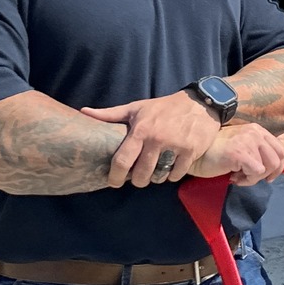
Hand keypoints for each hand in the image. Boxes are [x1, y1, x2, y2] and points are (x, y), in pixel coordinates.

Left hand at [84, 90, 223, 187]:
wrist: (201, 102)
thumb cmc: (164, 107)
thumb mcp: (137, 108)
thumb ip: (110, 114)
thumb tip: (83, 112)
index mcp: (141, 130)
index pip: (122, 161)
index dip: (114, 176)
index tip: (113, 182)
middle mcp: (157, 139)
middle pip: (141, 174)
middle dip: (137, 180)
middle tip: (138, 178)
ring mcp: (176, 146)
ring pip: (159, 176)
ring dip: (155, 178)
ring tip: (154, 173)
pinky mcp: (192, 151)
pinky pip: (177, 174)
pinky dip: (172, 175)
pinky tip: (171, 168)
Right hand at [195, 125, 283, 185]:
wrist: (194, 155)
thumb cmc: (216, 154)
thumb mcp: (242, 147)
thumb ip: (259, 152)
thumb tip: (280, 167)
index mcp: (258, 130)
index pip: (281, 148)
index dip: (282, 166)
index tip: (273, 177)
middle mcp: (255, 133)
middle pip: (278, 159)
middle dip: (268, 174)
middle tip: (251, 177)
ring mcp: (248, 141)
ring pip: (268, 167)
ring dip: (254, 178)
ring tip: (239, 176)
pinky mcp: (240, 153)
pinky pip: (256, 173)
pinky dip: (247, 180)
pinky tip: (234, 177)